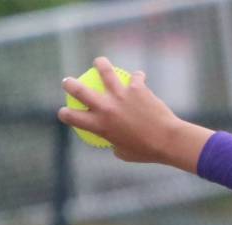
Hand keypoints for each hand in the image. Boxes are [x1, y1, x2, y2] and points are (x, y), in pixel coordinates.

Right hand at [58, 56, 212, 170]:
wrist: (168, 141)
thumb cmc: (147, 151)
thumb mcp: (125, 153)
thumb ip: (114, 144)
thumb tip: (111, 142)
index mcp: (99, 126)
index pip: (72, 117)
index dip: (64, 114)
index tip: (64, 113)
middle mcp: (105, 107)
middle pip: (77, 89)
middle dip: (68, 83)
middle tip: (68, 82)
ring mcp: (120, 95)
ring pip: (104, 70)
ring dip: (100, 64)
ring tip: (99, 63)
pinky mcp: (136, 88)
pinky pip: (135, 77)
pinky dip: (137, 77)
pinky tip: (139, 76)